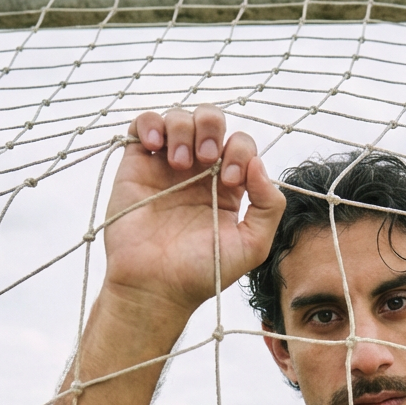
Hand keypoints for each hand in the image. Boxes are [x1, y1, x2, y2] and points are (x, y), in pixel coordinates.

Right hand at [102, 105, 285, 317]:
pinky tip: (154, 145)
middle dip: (211, 129)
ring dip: (183, 129)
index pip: (240, 145)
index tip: (229, 181)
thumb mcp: (251, 246)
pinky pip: (143, 125)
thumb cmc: (201, 272)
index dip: (239, 151)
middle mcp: (198, 172)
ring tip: (179, 163)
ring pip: (179, 118)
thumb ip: (268, 207)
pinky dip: (150, 124)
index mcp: (226, 186)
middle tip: (205, 159)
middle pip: (211, 121)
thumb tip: (259, 165)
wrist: (154, 286)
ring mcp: (166, 165)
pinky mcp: (137, 165)